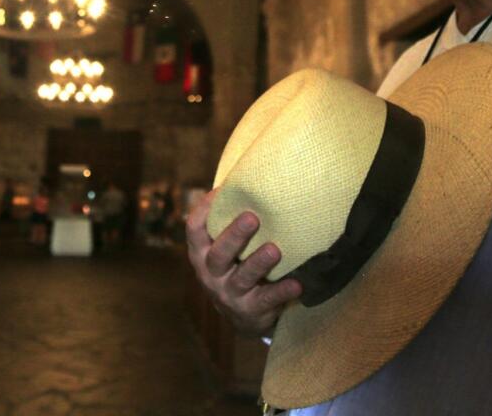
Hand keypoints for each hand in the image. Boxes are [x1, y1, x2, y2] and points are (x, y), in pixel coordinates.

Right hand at [185, 189, 301, 336]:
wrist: (242, 317)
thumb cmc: (235, 266)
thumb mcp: (225, 248)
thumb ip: (228, 221)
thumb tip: (247, 174)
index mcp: (201, 253)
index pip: (194, 230)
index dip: (204, 209)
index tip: (221, 191)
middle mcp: (210, 273)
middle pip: (218, 254)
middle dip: (234, 235)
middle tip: (252, 217)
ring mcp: (228, 294)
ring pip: (242, 277)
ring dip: (258, 262)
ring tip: (275, 250)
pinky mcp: (249, 311)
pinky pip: (265, 300)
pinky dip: (281, 292)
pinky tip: (297, 283)